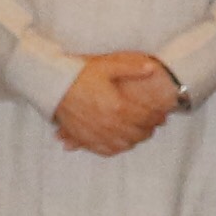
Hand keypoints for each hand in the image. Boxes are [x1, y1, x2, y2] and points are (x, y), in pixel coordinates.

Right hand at [56, 53, 178, 156]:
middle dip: (149, 129)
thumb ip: (131, 68)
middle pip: (137, 134)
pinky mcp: (84, 139)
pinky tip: (120, 143)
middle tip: (154, 124)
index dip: (157, 116)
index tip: (163, 114)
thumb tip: (152, 69)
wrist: (53, 85)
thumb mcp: (107, 65)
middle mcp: (109, 124)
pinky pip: (105, 150)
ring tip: (140, 132)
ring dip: (135, 140)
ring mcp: (96, 134)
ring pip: (124, 145)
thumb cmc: (80, 74)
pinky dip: (117, 149)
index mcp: (118, 107)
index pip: (146, 118)